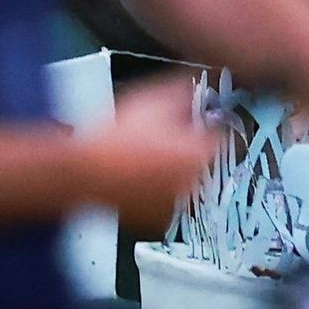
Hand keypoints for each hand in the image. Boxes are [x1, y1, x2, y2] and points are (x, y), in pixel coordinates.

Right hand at [78, 79, 224, 233]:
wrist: (86, 172)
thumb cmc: (117, 140)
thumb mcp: (152, 101)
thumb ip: (181, 93)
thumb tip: (193, 88)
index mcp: (198, 154)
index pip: (222, 138)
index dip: (211, 126)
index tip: (203, 122)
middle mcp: (192, 183)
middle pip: (202, 162)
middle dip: (189, 150)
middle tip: (165, 139)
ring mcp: (174, 205)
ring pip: (183, 184)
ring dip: (172, 173)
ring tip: (146, 159)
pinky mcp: (155, 220)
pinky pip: (163, 204)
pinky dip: (155, 193)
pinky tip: (137, 179)